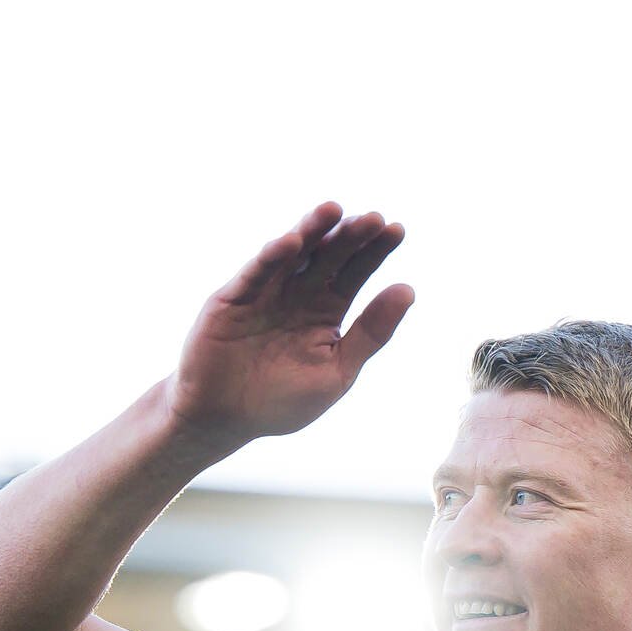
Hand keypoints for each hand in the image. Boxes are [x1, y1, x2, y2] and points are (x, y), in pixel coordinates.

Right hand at [168, 203, 413, 440]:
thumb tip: (408, 290)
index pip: (355, 273)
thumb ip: (370, 333)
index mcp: (325, 311)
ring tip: (334, 210)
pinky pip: (254, 274)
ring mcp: (264, 293)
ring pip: (292, 255)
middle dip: (349, 237)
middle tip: (373, 218)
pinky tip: (291, 242)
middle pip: (328, 257)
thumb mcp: (337, 372)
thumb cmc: (281, 401)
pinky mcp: (232, 299)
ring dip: (312, 232)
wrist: (223, 420)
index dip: (374, 252)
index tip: (397, 230)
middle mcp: (297, 294)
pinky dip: (271, 258)